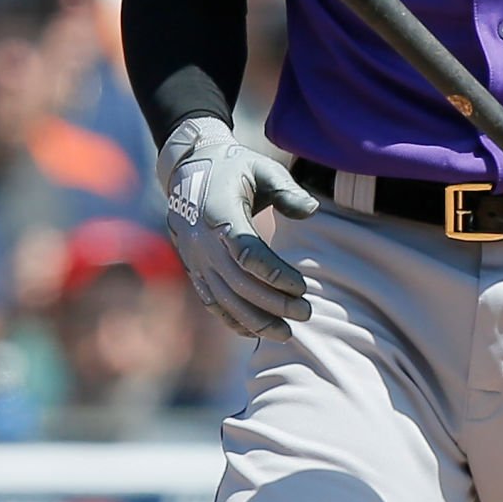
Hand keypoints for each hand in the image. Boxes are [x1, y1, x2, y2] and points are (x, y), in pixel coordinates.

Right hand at [160, 118, 318, 339]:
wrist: (189, 169)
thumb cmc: (234, 167)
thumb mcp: (261, 168)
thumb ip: (287, 189)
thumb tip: (313, 211)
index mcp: (220, 214)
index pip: (247, 253)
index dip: (275, 274)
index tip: (302, 287)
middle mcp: (203, 241)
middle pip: (238, 283)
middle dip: (273, 304)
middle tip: (305, 314)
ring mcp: (195, 258)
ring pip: (224, 299)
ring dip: (255, 320)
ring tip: (285, 333)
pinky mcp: (193, 268)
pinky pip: (211, 300)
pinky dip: (231, 319)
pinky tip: (253, 332)